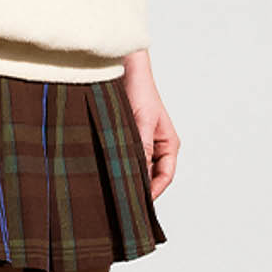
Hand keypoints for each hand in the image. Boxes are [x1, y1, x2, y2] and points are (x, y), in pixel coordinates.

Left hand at [121, 54, 178, 201]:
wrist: (122, 67)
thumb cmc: (138, 89)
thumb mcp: (141, 121)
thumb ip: (141, 148)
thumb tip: (139, 176)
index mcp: (168, 143)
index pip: (165, 176)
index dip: (153, 192)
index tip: (138, 203)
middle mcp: (155, 146)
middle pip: (150, 176)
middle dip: (138, 188)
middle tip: (121, 202)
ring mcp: (139, 143)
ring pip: (134, 168)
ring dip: (124, 176)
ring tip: (110, 189)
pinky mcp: (123, 138)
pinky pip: (121, 158)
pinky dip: (114, 165)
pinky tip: (103, 172)